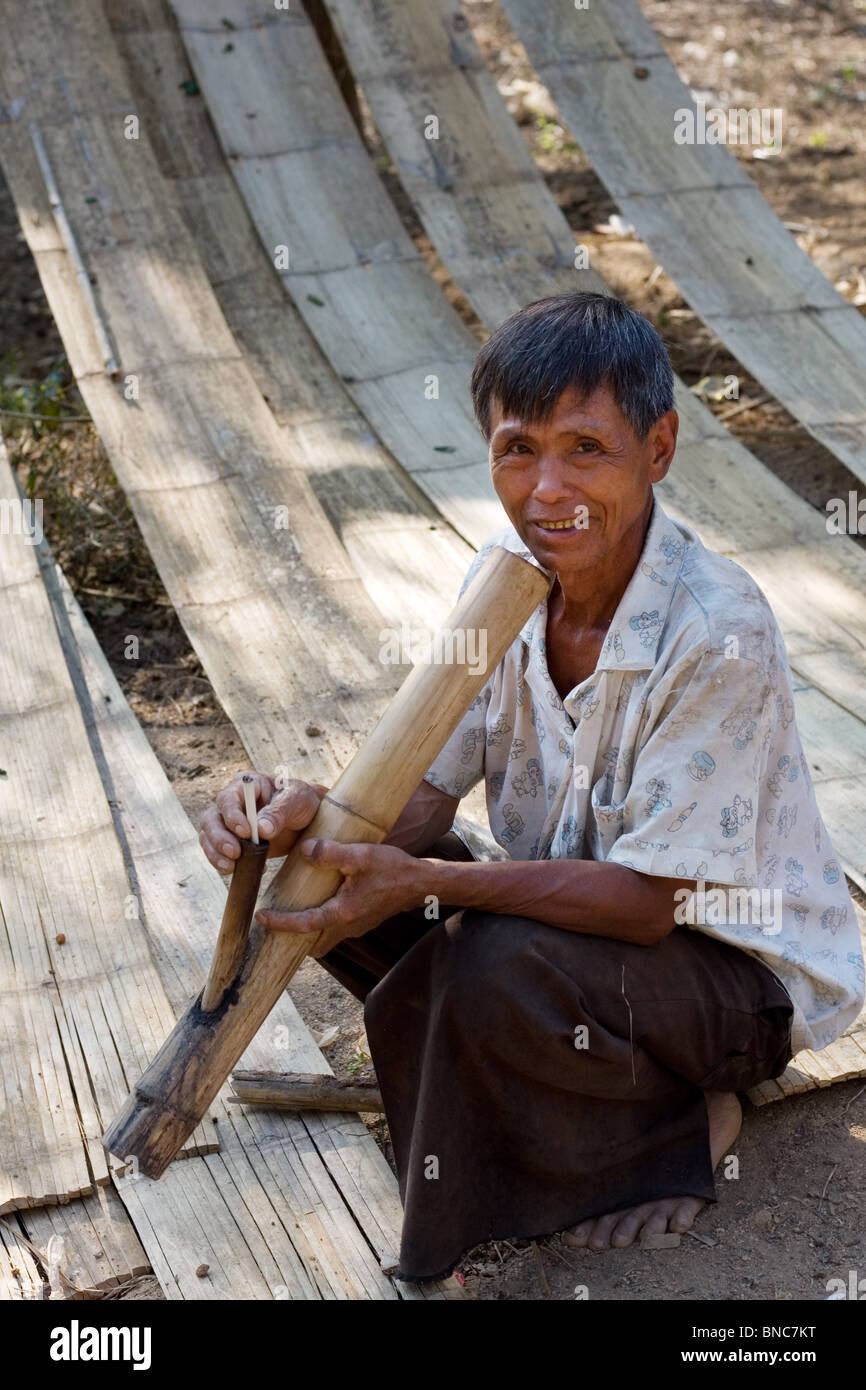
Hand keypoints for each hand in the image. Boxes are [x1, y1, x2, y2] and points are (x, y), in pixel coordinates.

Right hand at [198, 773, 328, 871]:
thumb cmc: (301, 801)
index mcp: (245, 785)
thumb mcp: (297, 801)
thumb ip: (278, 812)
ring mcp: (228, 823)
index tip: (246, 833)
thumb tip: (260, 830)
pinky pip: (217, 852)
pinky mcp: (231, 842)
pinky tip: (243, 870)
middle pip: (211, 819)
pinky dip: (223, 863)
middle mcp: (231, 803)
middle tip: (235, 854)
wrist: (307, 819)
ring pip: (208, 837)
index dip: (232, 816)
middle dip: (218, 838)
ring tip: (232, 867)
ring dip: (216, 854)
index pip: (228, 798)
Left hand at [255, 839, 422, 956]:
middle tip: (273, 922)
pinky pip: (335, 927)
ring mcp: (356, 926)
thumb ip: (330, 852)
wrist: (422, 883)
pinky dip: (321, 921)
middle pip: (311, 941)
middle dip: (291, 936)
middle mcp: (347, 926)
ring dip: (307, 928)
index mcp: (343, 913)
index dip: (279, 922)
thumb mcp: (361, 855)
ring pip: (324, 936)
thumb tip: (304, 850)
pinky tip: (318, 900)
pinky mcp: (363, 920)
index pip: (303, 924)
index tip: (260, 916)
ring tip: (291, 910)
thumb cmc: (393, 869)